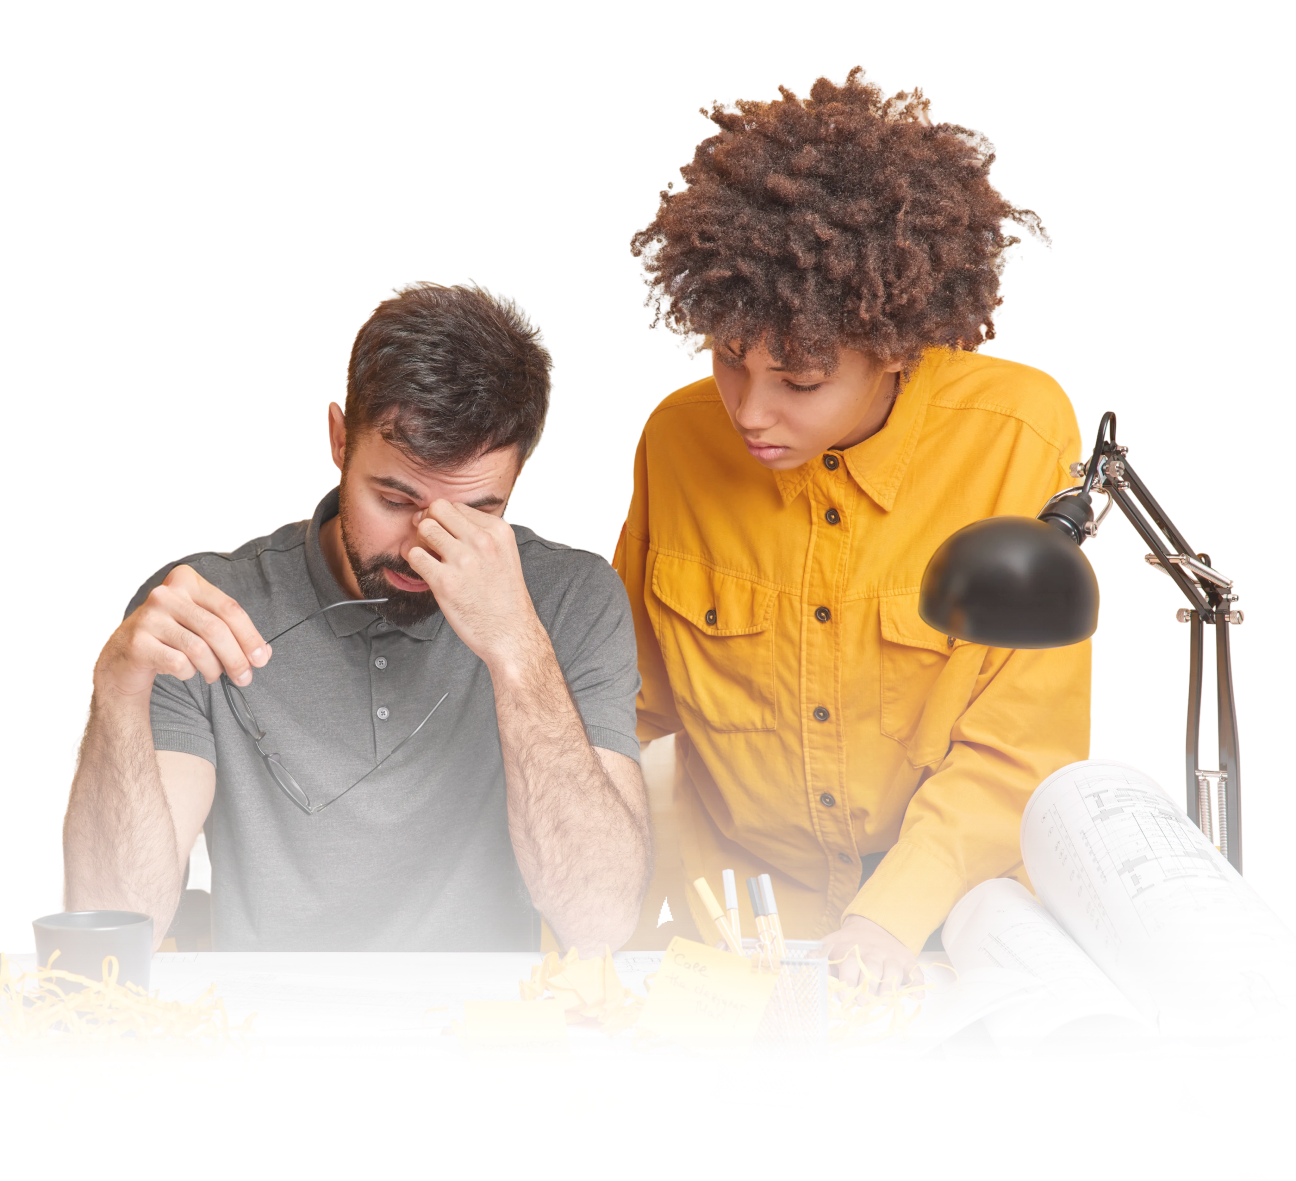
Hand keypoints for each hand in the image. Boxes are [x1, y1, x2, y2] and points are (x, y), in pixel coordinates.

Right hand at [95, 565, 270, 699]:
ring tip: (214, 675)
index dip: (250, 636)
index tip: (261, 658)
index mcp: (186, 581)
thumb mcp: (201, 626)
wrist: (125, 655)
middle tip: (245, 678)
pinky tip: (186, 671)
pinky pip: (178, 662)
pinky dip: (189, 672)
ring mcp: (149, 616)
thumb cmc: (171, 638)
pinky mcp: (137, 641)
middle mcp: (166, 594)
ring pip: (198, 648)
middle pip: (216, 629)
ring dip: (213, 668)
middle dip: (236, 658)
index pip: (229, 608)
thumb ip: (232, 633)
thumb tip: (262, 653)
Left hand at [407, 499, 545, 670]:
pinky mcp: (445, 581)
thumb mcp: (505, 554)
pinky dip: (414, 562)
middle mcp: (481, 540)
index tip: (446, 537)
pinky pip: (414, 555)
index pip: (457, 506)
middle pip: (438, 508)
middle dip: (429, 521)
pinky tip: (427, 573)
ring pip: (424, 528)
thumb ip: (483, 534)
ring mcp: (463, 560)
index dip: (446, 520)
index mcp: (498, 530)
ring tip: (430, 558)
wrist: (510, 633)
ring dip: (421, 541)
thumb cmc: (505, 597)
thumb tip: (448, 521)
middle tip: (431, 541)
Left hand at [817, 914, 922, 999]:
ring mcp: (891, 956)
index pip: (850, 965)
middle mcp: (873, 953)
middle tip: (863, 1001)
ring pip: (893, 971)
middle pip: (873, 969)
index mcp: (852, 950)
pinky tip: (917, 995)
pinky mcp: (906, 960)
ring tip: (884, 999)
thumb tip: (806, 969)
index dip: (848, 982)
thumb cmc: (848, 943)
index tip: (845, 997)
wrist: (873, 926)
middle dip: (869, 987)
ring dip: (890, 987)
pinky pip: (915, 971)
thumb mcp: (829, 945)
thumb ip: (818, 958)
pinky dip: (917, 983)